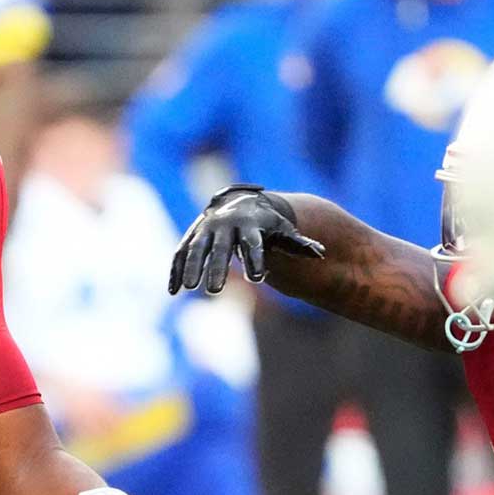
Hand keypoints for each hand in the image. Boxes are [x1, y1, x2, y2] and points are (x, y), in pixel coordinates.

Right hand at [170, 184, 324, 294]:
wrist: (240, 204)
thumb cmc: (267, 224)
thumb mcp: (284, 232)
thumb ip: (299, 245)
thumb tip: (320, 253)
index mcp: (250, 224)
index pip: (252, 242)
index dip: (254, 259)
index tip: (257, 278)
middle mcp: (225, 224)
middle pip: (220, 247)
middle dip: (216, 268)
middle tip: (215, 291)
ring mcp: (205, 229)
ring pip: (196, 248)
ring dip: (192, 268)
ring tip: (190, 289)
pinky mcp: (192, 237)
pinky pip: (182, 253)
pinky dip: (177, 270)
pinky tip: (173, 291)